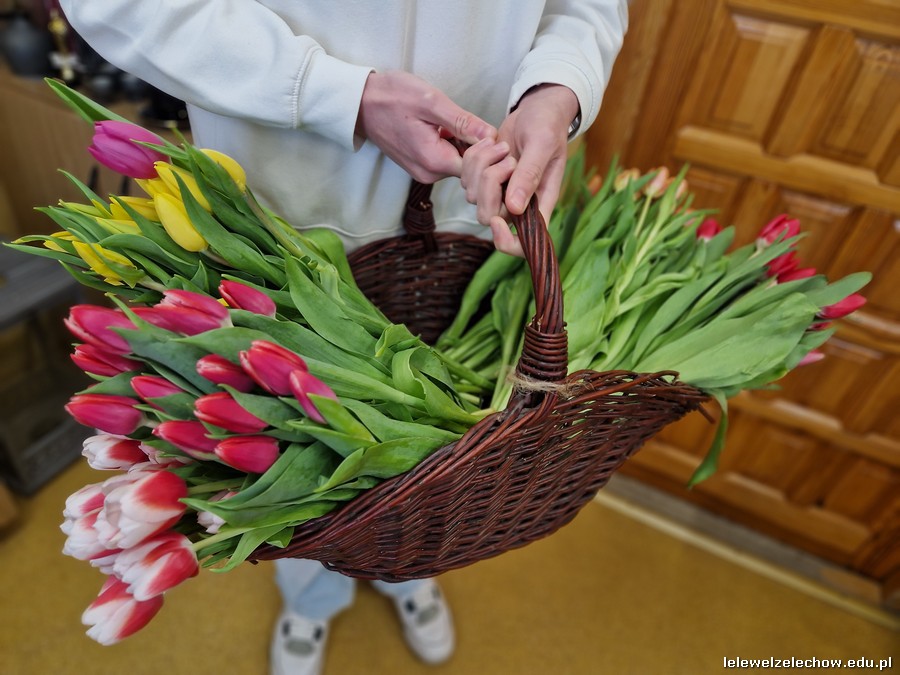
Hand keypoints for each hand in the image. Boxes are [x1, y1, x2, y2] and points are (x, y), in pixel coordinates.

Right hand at [356, 70, 496, 182]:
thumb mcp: (430, 102)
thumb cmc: (392, 96)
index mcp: (434, 162)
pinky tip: (448, 130)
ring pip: (459, 166)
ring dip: (466, 148)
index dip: (490, 154)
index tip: (494, 133)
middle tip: (480, 127)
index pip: (478, 170)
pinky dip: (453, 147)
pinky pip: (446, 161)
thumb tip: (491, 135)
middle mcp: (429, 174)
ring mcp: (423, 172)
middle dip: (480, 151)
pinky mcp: (420, 166)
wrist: (360, 103)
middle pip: (470, 171)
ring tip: (461, 125)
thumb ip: (462, 121)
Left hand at [461, 84, 578, 255]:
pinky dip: (472, 159)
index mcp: (540, 204)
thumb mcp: (542, 145)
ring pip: (474, 198)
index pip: (522, 244)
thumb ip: (529, 175)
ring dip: (480, 168)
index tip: (496, 220)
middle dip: (488, 189)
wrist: (536, 111)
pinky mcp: (484, 179)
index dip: (505, 241)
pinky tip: (490, 142)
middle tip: (507, 160)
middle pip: (489, 218)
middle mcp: (518, 205)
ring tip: (501, 146)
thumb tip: (514, 208)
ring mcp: (499, 193)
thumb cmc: (547, 126)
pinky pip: (466, 180)